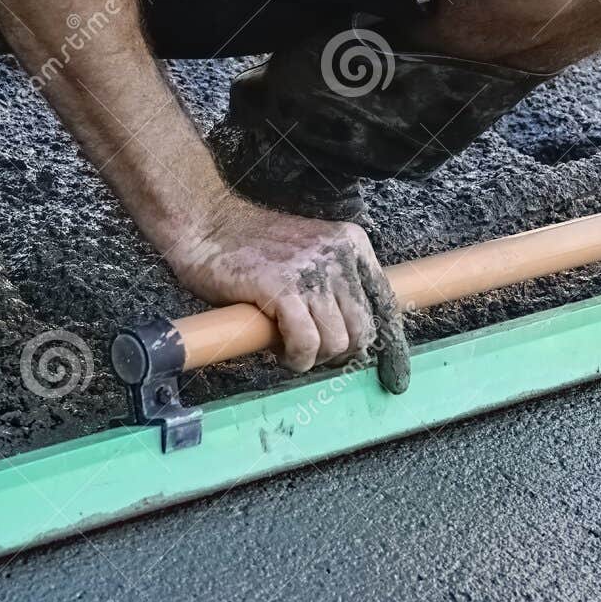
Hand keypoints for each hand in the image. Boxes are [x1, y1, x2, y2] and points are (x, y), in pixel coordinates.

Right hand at [163, 199, 409, 392]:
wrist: (206, 225)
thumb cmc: (253, 248)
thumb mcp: (310, 256)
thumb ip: (337, 286)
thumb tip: (358, 338)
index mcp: (352, 245)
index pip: (387, 303)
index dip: (391, 346)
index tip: (394, 377)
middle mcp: (338, 255)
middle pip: (364, 330)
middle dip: (340, 353)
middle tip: (313, 352)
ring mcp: (312, 271)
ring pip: (337, 342)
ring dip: (313, 357)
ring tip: (289, 346)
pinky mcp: (282, 288)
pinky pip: (307, 343)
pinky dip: (296, 359)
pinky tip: (281, 353)